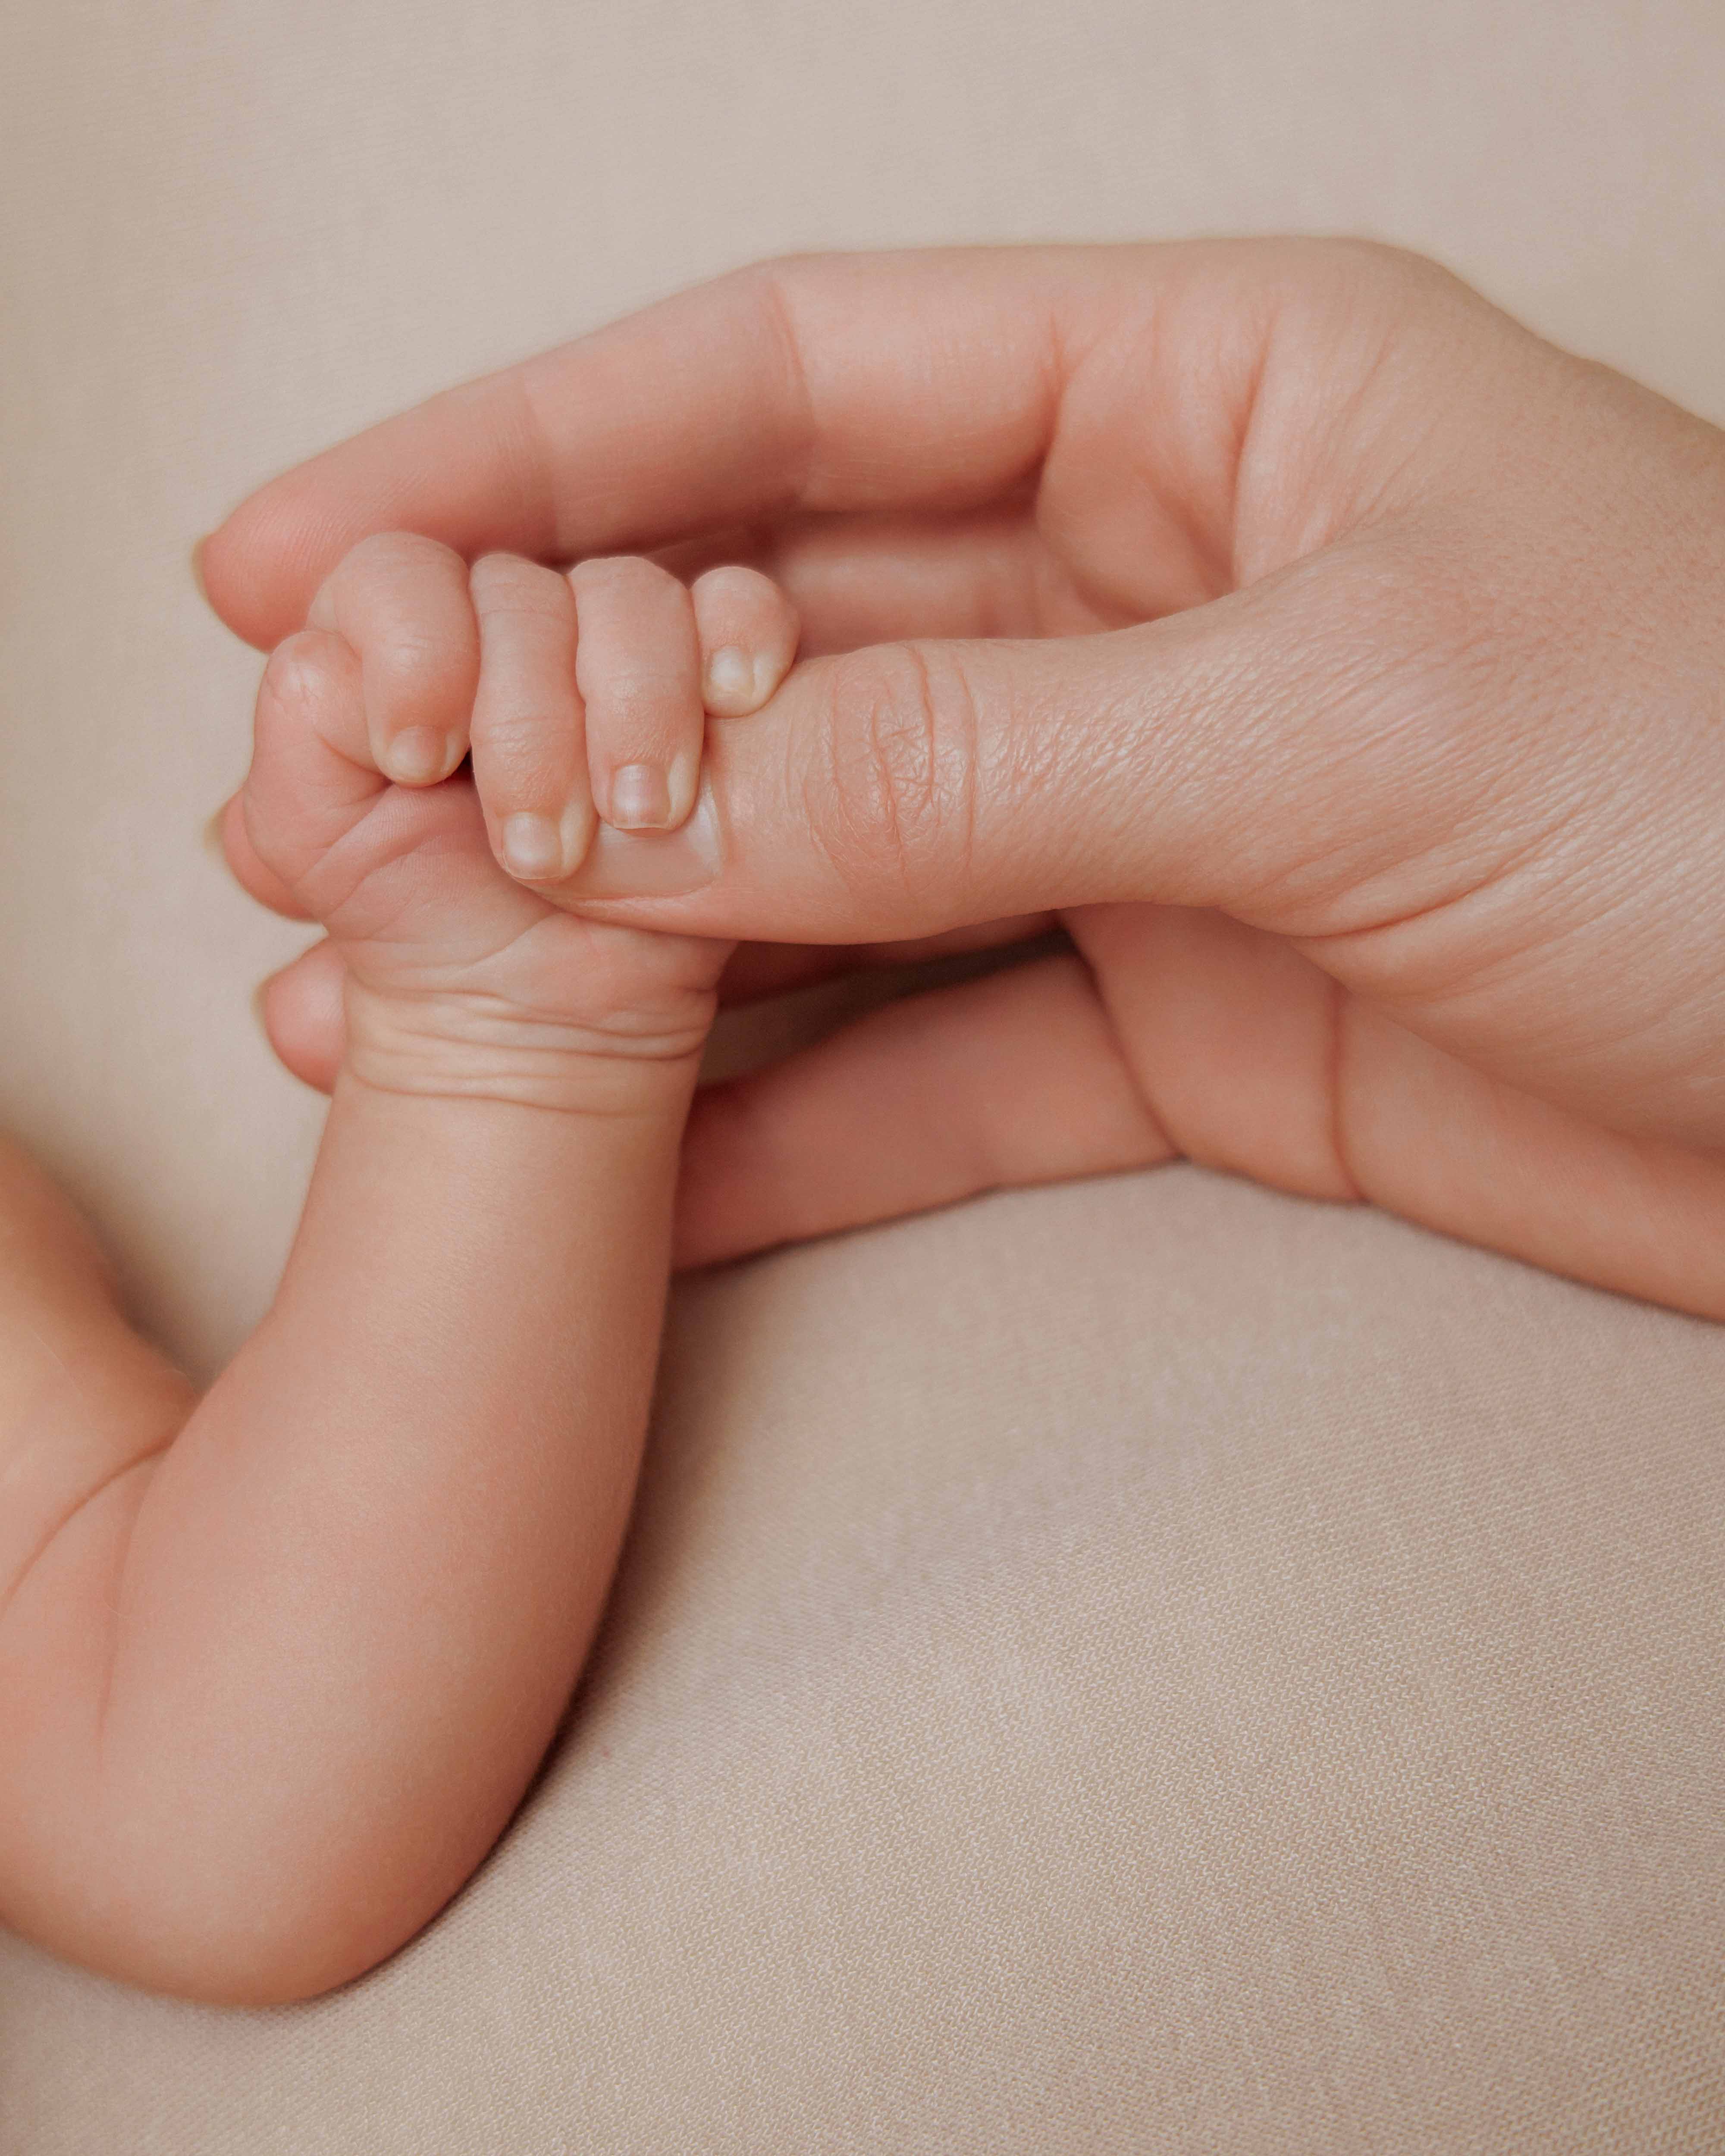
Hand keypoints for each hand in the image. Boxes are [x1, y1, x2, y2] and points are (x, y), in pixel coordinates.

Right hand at [203, 242, 1724, 1314]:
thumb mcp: (1337, 720)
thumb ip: (977, 759)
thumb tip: (658, 811)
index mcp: (1200, 397)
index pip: (784, 390)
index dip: (519, 459)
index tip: (305, 551)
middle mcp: (1143, 588)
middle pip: (765, 629)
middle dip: (537, 718)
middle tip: (321, 801)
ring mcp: (1141, 813)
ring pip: (818, 858)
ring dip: (618, 929)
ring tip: (386, 976)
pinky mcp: (1174, 1014)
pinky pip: (925, 1053)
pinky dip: (772, 1112)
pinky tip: (606, 1155)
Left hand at [231, 532, 795, 1113]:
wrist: (530, 1013)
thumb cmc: (418, 920)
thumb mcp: (307, 836)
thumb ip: (300, 721)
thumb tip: (352, 654)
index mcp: (396, 634)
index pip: (398, 571)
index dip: (413, 655)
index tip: (418, 765)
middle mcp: (505, 618)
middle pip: (521, 591)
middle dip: (528, 729)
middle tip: (534, 853)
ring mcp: (613, 647)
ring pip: (632, 598)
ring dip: (633, 712)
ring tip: (634, 822)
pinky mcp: (713, 683)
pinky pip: (742, 607)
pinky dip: (740, 640)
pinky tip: (734, 700)